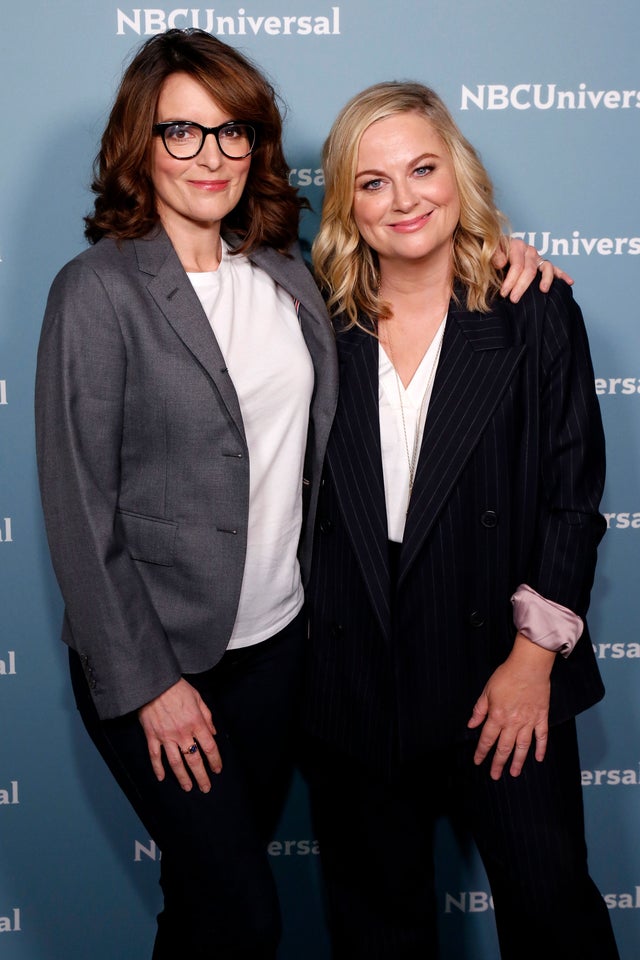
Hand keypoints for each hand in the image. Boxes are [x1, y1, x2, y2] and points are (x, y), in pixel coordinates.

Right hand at [138, 678, 221, 791]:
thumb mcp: (198, 697)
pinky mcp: (152, 736)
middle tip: (206, 788)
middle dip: (201, 776)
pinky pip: (155, 756)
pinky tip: (162, 778)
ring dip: (183, 777)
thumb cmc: (177, 687)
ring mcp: (166, 736)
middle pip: (194, 759)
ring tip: (188, 787)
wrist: (153, 682)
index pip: (209, 747)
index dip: (215, 760)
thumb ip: (207, 716)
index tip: (217, 769)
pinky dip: (158, 768)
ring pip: (175, 763)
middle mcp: (182, 733)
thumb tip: (214, 732)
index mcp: (196, 722)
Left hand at [467, 633, 555, 779]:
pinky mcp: (541, 717)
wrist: (529, 666)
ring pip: (522, 746)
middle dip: (498, 763)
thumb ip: (479, 710)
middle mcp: (512, 722)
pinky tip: (538, 758)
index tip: (478, 761)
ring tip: (514, 773)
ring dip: (518, 761)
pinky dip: (540, 748)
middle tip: (495, 775)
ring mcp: (529, 721)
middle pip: (504, 747)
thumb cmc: (506, 675)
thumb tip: (471, 725)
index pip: (487, 739)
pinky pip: (541, 736)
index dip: (481, 752)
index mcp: (497, 716)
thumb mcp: (487, 691)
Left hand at [495, 238, 574, 302]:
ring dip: (545, 280)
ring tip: (543, 290)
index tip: (504, 293)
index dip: (511, 280)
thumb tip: (501, 263)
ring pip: (545, 268)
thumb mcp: (488, 252)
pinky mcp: (542, 264)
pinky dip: (562, 274)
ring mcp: (538, 257)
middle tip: (514, 299)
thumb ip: (493, 255)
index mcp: (516, 245)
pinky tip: (570, 282)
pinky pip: (554, 269)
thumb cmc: (490, 254)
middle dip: (521, 286)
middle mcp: (529, 250)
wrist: (493, 252)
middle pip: (530, 269)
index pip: (517, 265)